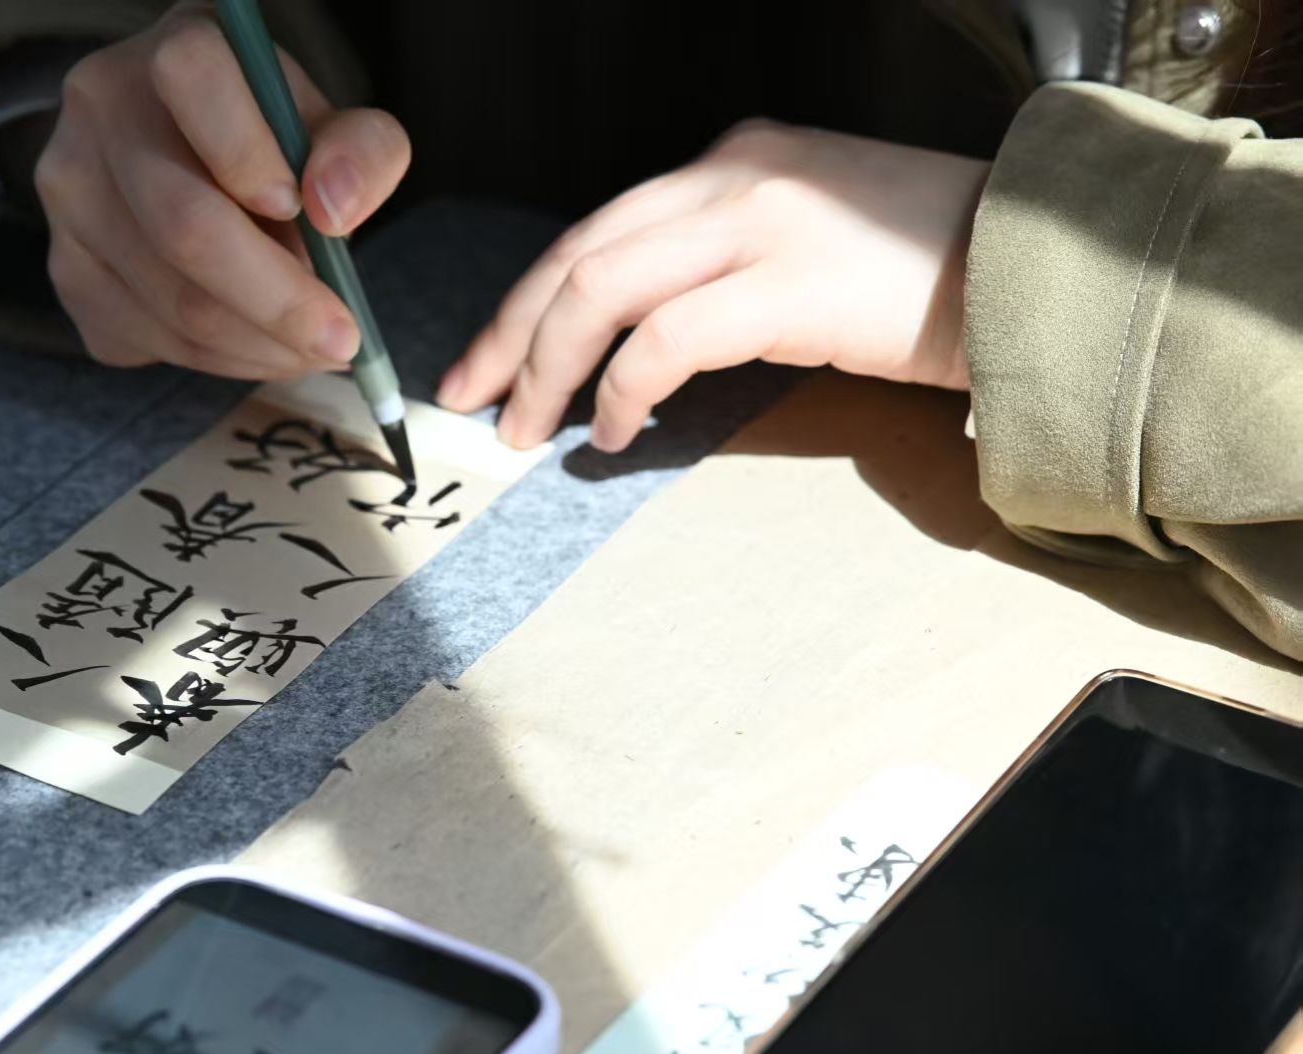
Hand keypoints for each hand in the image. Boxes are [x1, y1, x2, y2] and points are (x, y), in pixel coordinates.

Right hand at [34, 3, 410, 377]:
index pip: (193, 79)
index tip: (310, 213)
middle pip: (182, 223)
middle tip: (341, 339)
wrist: (189, 161)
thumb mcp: (330, 125)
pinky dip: (222, 360)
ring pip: (171, 303)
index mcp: (174, 48)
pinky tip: (256, 342)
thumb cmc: (270, 142)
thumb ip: (361, 150)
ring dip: (260, 345)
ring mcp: (70, 198)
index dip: (250, 153)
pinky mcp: (67, 271)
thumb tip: (332, 209)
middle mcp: (99, 112)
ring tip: (310, 344)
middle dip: (278, 301)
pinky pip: (150, 341)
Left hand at [437, 121, 987, 450]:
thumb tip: (645, 337)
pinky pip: (665, 339)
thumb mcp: (811, 242)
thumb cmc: (932, 272)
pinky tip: (616, 432)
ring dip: (550, 367)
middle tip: (475, 400)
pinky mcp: (788, 283)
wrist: (1039, 264)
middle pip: (578, 253)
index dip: (528, 299)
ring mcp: (761, 222)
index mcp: (736, 161)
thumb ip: (726, 262)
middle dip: (511, 335)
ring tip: (530, 429)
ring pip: (601, 288)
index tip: (490, 358)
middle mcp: (736, 174)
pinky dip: (624, 390)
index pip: (599, 228)